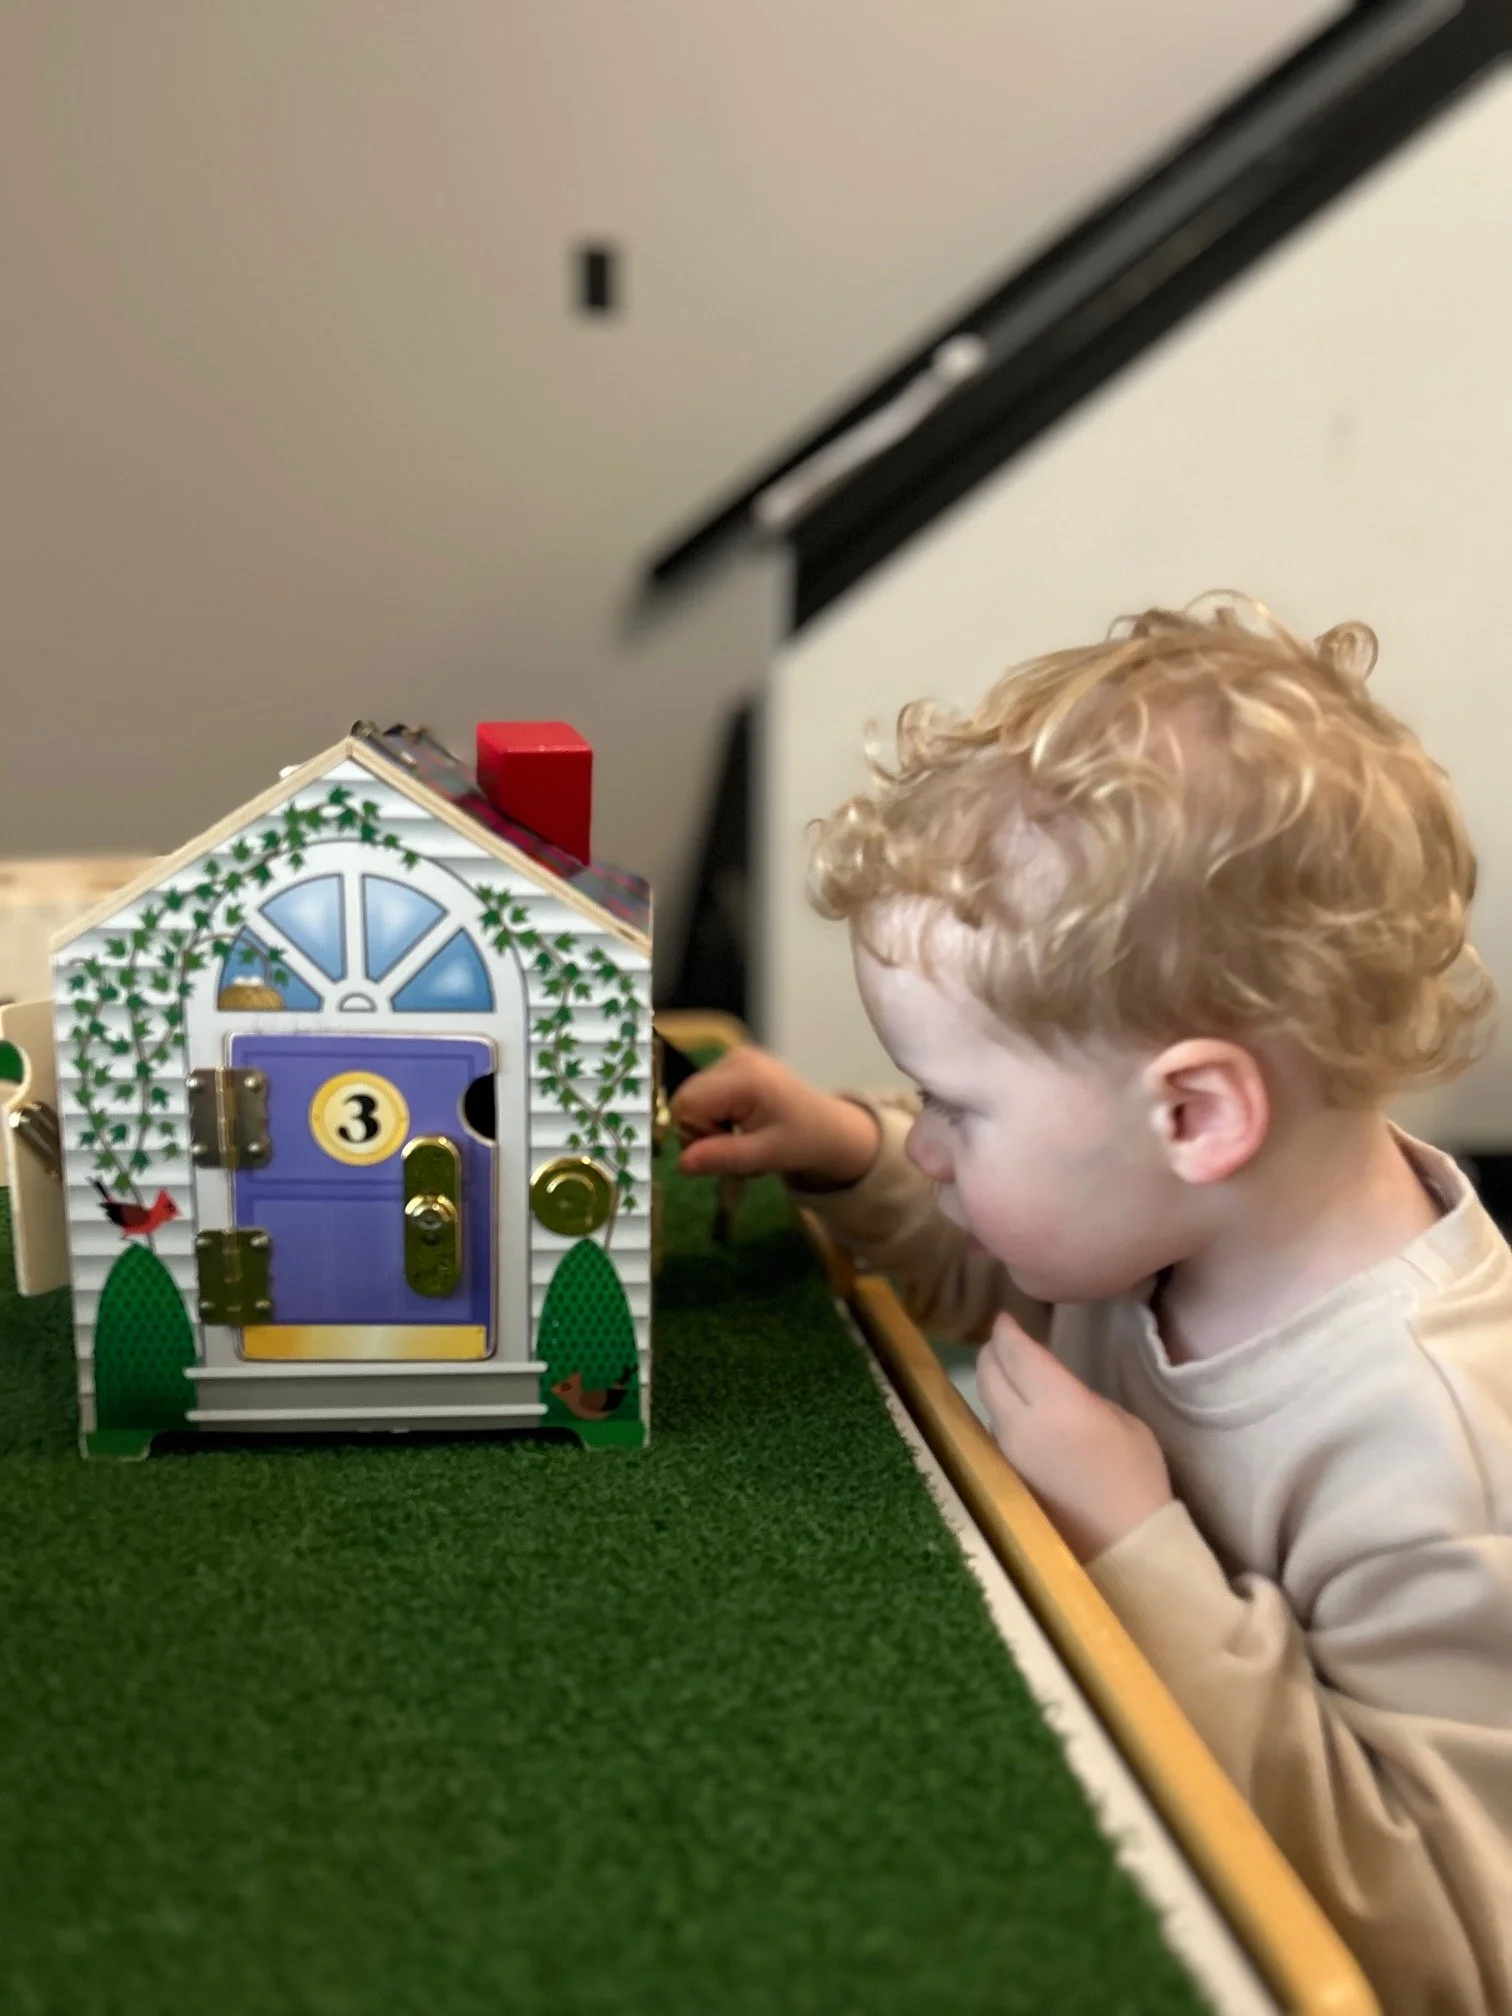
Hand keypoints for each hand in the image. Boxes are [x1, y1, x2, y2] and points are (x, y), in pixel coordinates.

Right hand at [671, 1047, 880, 1186]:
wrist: (832, 1129)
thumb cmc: (804, 1142)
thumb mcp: (765, 1156)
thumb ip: (723, 1157)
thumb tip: (680, 1164)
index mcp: (744, 1077)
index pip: (686, 1103)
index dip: (696, 1133)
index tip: (726, 1148)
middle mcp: (735, 1058)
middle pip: (686, 1099)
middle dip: (703, 1131)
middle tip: (737, 1148)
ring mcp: (735, 1058)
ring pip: (693, 1099)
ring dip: (711, 1127)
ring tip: (744, 1139)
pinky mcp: (736, 1066)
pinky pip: (706, 1095)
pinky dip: (718, 1116)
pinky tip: (744, 1125)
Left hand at [977, 1313, 1173, 1564]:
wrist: (1122, 1543)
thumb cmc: (1135, 1476)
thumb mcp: (1120, 1419)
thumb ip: (1076, 1393)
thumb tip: (1049, 1384)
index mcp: (1057, 1404)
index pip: (1015, 1352)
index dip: (1006, 1329)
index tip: (1006, 1317)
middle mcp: (1020, 1424)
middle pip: (988, 1372)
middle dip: (993, 1350)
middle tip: (1005, 1341)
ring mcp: (1005, 1452)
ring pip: (986, 1400)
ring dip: (994, 1382)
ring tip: (1013, 1374)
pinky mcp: (1001, 1473)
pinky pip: (993, 1428)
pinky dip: (1000, 1411)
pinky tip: (1018, 1411)